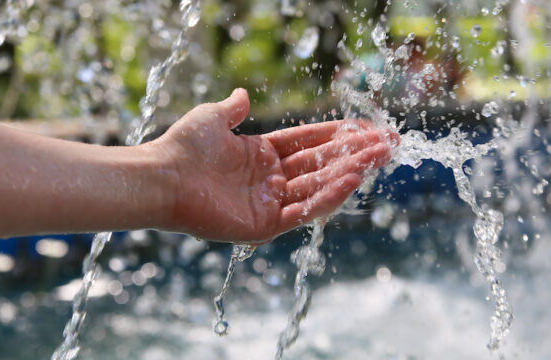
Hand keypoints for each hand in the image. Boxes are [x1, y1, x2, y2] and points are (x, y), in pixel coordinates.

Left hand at [148, 88, 392, 243]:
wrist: (162, 177)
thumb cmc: (183, 147)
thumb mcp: (212, 118)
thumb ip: (233, 110)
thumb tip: (243, 94)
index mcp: (261, 155)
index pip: (308, 144)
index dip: (337, 136)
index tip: (366, 128)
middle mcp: (270, 180)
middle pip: (321, 165)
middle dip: (355, 153)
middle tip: (388, 144)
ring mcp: (269, 204)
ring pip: (318, 187)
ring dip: (349, 172)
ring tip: (378, 158)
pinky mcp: (265, 226)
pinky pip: (303, 212)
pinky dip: (327, 197)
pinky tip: (351, 179)